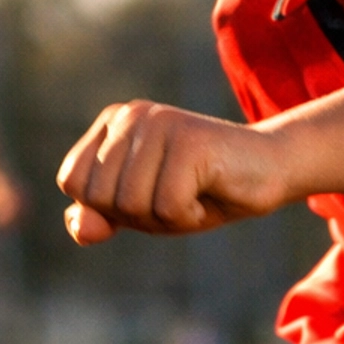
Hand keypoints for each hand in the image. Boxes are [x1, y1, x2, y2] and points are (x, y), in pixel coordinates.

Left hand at [56, 101, 292, 242]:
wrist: (270, 171)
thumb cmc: (203, 192)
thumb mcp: (144, 211)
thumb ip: (103, 217)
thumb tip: (79, 227)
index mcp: (112, 124)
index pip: (73, 182)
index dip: (109, 208)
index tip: (151, 195)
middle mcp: (130, 116)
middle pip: (99, 197)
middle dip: (138, 216)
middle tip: (178, 197)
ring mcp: (158, 124)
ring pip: (130, 204)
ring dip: (167, 218)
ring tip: (195, 194)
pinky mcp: (188, 141)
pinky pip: (167, 206)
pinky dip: (190, 216)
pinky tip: (211, 194)